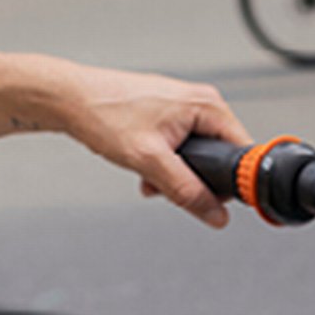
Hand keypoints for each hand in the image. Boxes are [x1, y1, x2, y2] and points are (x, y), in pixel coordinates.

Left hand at [54, 65, 250, 227]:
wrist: (71, 101)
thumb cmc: (106, 115)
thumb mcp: (150, 162)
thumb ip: (186, 191)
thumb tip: (215, 214)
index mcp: (207, 105)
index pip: (242, 150)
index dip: (232, 182)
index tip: (216, 200)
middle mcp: (200, 103)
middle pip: (219, 157)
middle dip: (193, 181)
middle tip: (166, 188)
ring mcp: (184, 109)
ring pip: (195, 157)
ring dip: (173, 177)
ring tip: (147, 177)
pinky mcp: (168, 116)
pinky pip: (178, 150)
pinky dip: (161, 166)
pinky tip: (142, 169)